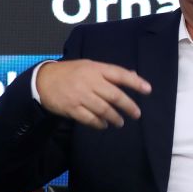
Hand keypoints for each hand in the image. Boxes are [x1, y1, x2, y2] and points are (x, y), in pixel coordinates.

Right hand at [35, 59, 150, 129]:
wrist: (44, 81)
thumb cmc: (70, 73)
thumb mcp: (89, 66)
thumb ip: (110, 73)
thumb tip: (133, 76)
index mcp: (95, 68)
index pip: (119, 74)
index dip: (135, 82)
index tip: (148, 90)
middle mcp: (89, 81)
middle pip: (114, 95)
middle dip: (128, 106)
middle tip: (136, 114)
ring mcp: (80, 95)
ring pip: (103, 109)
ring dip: (114, 118)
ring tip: (119, 122)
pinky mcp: (72, 108)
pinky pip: (89, 119)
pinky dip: (99, 123)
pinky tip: (103, 125)